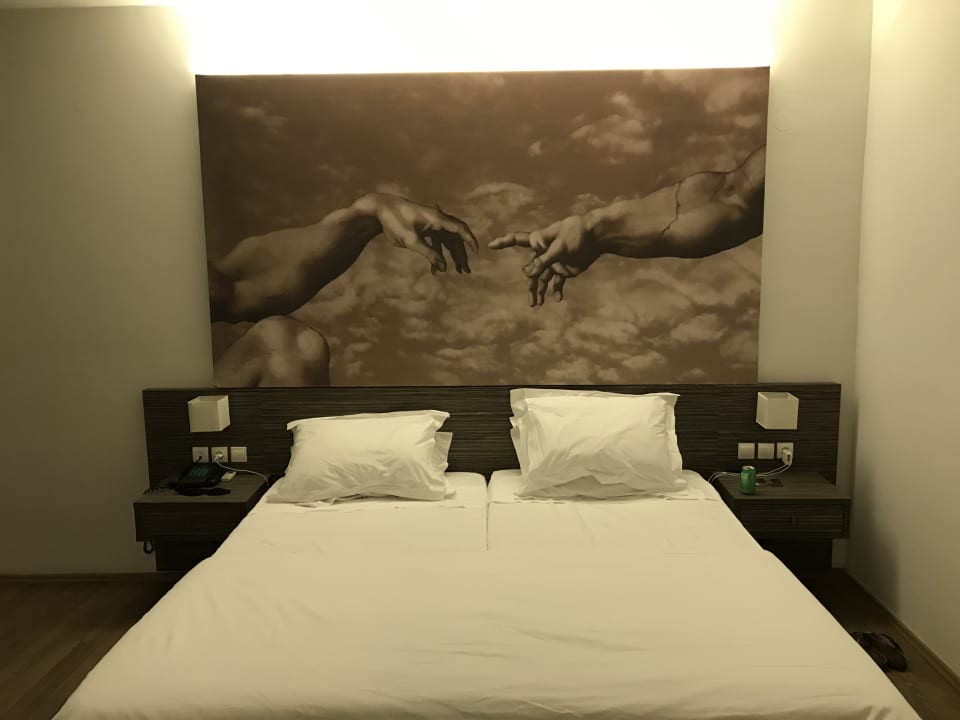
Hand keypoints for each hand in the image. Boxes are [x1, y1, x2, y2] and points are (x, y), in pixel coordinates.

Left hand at [359, 193, 478, 273]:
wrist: (380, 210)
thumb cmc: (394, 222)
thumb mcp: (411, 241)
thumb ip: (429, 254)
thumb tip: (444, 268)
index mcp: (437, 218)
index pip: (460, 228)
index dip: (470, 240)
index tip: (477, 253)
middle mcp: (437, 219)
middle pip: (456, 237)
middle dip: (461, 254)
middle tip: (465, 271)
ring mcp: (431, 223)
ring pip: (448, 240)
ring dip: (452, 255)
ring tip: (457, 271)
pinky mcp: (425, 228)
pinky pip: (437, 242)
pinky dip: (438, 254)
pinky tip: (435, 269)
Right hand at [489, 215, 601, 305]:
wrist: (597, 238)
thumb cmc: (577, 235)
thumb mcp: (560, 247)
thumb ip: (544, 260)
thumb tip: (527, 273)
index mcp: (540, 241)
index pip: (518, 240)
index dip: (504, 242)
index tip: (491, 245)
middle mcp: (544, 253)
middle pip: (531, 270)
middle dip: (530, 284)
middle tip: (532, 300)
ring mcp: (553, 262)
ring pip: (542, 279)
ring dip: (539, 292)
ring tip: (536, 305)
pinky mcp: (564, 269)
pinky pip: (557, 282)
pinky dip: (556, 290)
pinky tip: (558, 299)